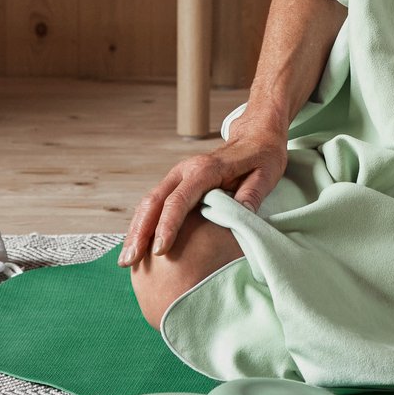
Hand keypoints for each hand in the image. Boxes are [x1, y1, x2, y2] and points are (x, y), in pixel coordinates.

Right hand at [117, 119, 288, 266]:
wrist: (257, 133)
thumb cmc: (264, 156)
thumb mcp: (267, 173)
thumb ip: (251, 195)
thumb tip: (237, 218)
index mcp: (205, 169)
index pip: (179, 200)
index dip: (167, 227)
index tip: (159, 252)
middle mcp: (186, 170)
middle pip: (154, 201)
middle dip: (140, 232)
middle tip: (130, 261)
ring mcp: (179, 174)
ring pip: (149, 201)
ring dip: (136, 229)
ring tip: (126, 259)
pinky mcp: (177, 182)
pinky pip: (154, 202)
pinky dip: (142, 222)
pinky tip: (137, 244)